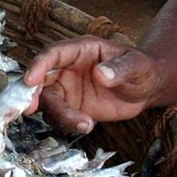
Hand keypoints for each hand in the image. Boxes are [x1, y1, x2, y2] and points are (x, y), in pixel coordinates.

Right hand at [24, 36, 161, 133]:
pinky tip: (88, 125)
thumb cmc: (141, 68)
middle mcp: (68, 68)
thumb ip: (120, 68)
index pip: (53, 54)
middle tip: (30, 109)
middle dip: (32, 95)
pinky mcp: (73, 108)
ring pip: (49, 103)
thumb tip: (102, 73)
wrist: (146, 88)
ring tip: (84, 123)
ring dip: (59, 115)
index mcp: (80, 50)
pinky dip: (68, 124)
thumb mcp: (137, 65)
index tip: (31, 80)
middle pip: (41, 81)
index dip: (39, 65)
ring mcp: (68, 89)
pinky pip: (61, 117)